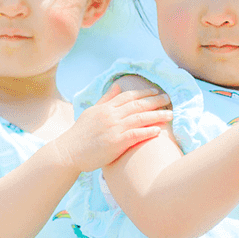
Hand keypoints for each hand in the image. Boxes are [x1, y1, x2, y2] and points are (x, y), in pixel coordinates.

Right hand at [58, 84, 172, 172]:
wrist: (68, 153)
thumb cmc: (80, 134)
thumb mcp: (92, 112)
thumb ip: (106, 99)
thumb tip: (117, 85)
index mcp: (105, 107)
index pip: (128, 96)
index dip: (143, 92)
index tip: (156, 91)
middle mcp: (110, 115)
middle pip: (137, 104)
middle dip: (155, 101)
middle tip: (168, 99)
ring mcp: (113, 128)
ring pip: (139, 118)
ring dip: (157, 115)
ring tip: (170, 115)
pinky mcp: (115, 142)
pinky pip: (135, 134)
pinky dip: (147, 131)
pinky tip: (158, 130)